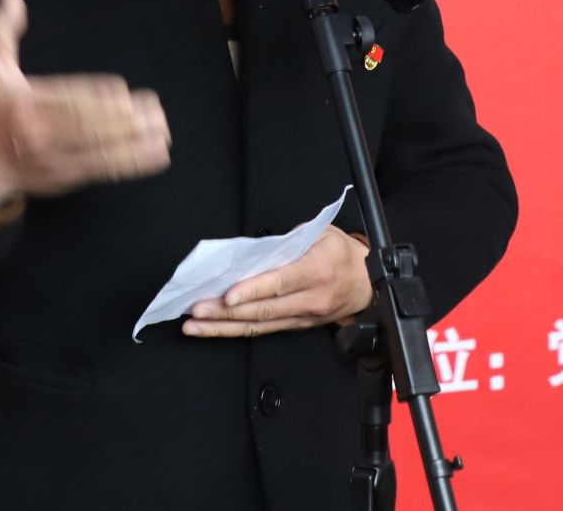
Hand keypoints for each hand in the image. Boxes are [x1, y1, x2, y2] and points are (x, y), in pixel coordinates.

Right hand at [0, 0, 171, 204]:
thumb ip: (3, 31)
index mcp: (25, 102)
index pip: (64, 98)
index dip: (94, 96)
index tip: (121, 91)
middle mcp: (40, 131)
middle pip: (86, 126)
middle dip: (122, 121)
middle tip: (155, 112)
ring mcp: (55, 157)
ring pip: (98, 150)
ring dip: (134, 143)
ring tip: (162, 133)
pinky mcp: (67, 176)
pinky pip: (102, 169)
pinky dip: (132, 163)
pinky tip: (157, 155)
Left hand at [182, 226, 371, 337]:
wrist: (366, 284)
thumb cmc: (342, 254)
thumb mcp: (321, 233)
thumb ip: (290, 239)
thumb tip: (255, 250)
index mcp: (315, 271)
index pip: (279, 283)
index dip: (252, 291)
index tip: (228, 295)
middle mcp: (309, 299)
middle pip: (263, 310)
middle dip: (226, 312)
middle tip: (197, 309)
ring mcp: (302, 317)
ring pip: (259, 325)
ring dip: (224, 327)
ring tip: (196, 326)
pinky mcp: (296, 326)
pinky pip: (264, 330)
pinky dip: (237, 329)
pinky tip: (216, 328)